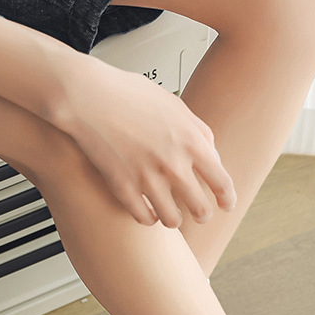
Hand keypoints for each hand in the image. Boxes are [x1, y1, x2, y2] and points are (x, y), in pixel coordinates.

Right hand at [64, 61, 236, 226]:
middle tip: (198, 213)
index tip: (226, 205)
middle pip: (200, 209)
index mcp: (191, 142)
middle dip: (202, 214)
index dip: (227, 199)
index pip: (222, 183)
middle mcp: (173, 164)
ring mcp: (147, 178)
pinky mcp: (122, 188)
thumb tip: (212, 154)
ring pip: (172, 220)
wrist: (87, 94)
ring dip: (173, 218)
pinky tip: (146, 209)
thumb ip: (198, 131)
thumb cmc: (128, 94)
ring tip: (169, 212)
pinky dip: (148, 217)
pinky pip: (144, 218)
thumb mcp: (174, 105)